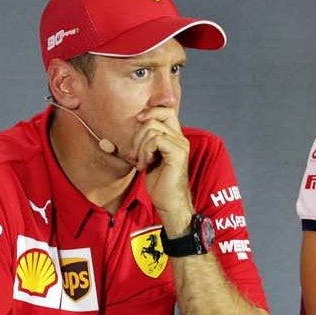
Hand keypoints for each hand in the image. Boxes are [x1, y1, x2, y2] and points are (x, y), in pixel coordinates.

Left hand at [130, 107, 192, 228]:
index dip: (150, 111)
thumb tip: (136, 122)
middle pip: (156, 117)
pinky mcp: (178, 153)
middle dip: (138, 134)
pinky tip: (145, 165)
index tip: (137, 120)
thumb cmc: (160, 183)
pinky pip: (156, 140)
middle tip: (135, 154)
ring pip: (153, 130)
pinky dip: (145, 152)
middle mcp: (181, 138)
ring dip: (140, 147)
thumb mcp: (150, 157)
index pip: (166, 110)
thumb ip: (147, 140)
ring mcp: (181, 145)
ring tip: (141, 163)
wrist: (169, 203)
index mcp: (175, 137)